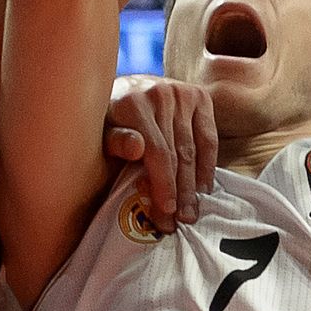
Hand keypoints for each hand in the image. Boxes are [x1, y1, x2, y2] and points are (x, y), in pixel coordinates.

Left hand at [103, 75, 216, 232]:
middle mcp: (161, 94)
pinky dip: (208, 164)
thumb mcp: (102, 132)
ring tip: (191, 212)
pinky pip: (209, 137)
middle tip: (180, 222)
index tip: (166, 212)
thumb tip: (136, 148)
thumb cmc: (111, 119)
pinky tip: (203, 187)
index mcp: (134, 102)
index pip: (157, 151)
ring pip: (194, 149)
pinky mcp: (198, 96)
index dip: (164, 184)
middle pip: (177, 153)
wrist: (124, 88)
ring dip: (194, 185)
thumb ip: (115, 141)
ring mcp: (182, 93)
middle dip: (180, 192)